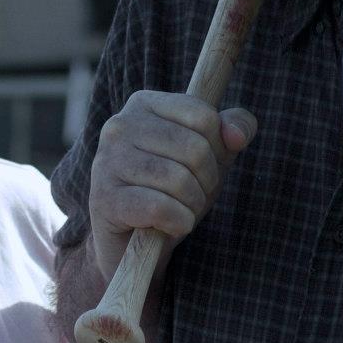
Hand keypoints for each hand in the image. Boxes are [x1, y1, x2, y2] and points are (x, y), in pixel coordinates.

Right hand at [87, 88, 256, 282]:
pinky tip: (170, 225)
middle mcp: (120, 125)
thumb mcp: (209, 154)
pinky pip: (160, 208)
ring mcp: (108, 160)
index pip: (204, 116)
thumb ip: (233, 130)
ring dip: (193, 205)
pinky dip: (178, 223)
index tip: (203, 166)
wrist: (130, 238)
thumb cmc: (171, 188)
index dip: (218, 148)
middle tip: (194, 195)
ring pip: (179, 180)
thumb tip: (237, 135)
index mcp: (144, 104)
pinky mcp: (105, 197)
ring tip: (182, 210)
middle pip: (195, 149)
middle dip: (207, 181)